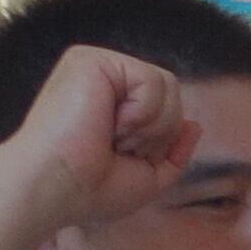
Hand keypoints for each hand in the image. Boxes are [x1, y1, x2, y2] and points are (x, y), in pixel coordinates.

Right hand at [0, 43, 200, 238]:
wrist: (56, 188)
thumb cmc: (91, 190)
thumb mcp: (147, 176)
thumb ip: (174, 151)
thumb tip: (194, 125)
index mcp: (112, 102)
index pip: (168, 108)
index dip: (160, 141)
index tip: (123, 158)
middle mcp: (104, 79)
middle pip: (173, 94)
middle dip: (158, 134)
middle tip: (118, 149)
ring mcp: (96, 66)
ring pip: (168, 85)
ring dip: (150, 126)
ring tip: (112, 137)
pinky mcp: (90, 59)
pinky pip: (152, 81)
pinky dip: (141, 114)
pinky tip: (110, 124)